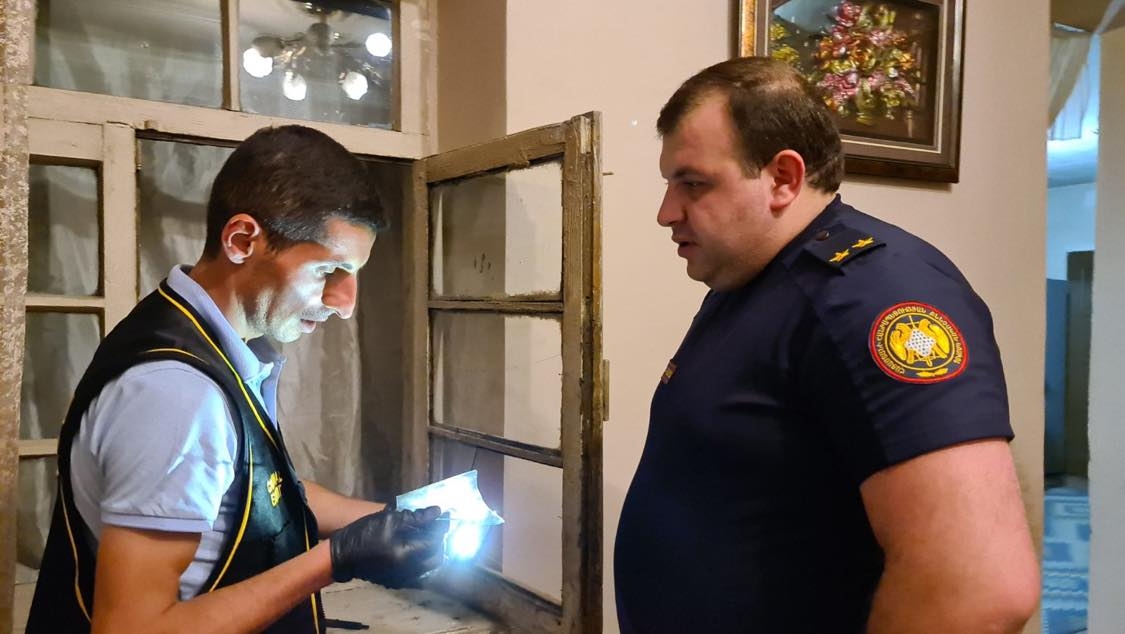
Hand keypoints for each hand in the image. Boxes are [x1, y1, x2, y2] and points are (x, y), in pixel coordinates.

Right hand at [329, 506, 446, 587]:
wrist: (342, 556)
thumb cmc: (364, 534)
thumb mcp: (389, 520)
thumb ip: (415, 517)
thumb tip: (436, 512)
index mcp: (407, 554)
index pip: (435, 540)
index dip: (442, 526)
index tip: (445, 515)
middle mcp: (409, 571)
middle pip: (437, 556)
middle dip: (439, 540)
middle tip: (434, 526)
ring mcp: (404, 579)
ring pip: (430, 566)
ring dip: (433, 550)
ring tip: (425, 536)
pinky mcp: (399, 583)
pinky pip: (420, 573)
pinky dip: (423, 561)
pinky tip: (416, 549)